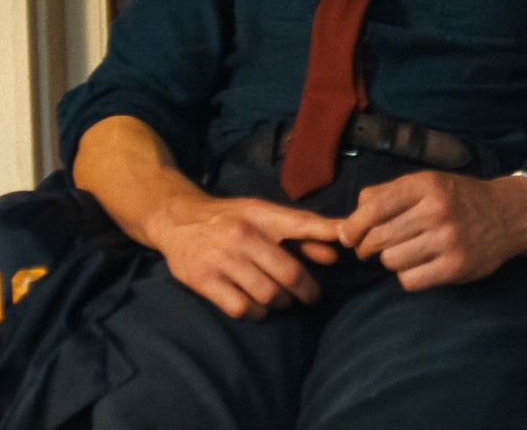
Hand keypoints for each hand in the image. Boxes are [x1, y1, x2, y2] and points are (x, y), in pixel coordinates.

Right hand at [146, 195, 341, 319]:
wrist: (177, 220)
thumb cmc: (230, 219)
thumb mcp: (263, 216)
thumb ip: (300, 234)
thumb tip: (335, 254)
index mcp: (261, 214)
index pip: (302, 223)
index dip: (327, 233)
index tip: (349, 242)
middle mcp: (242, 235)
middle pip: (288, 272)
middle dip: (306, 290)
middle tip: (311, 296)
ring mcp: (221, 259)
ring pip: (267, 294)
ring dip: (281, 302)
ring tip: (282, 300)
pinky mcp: (202, 280)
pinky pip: (241, 308)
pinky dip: (256, 312)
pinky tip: (258, 307)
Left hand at [337, 171, 526, 291]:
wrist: (509, 214)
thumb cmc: (460, 199)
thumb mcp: (428, 182)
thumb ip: (388, 193)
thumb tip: (350, 219)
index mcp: (426, 186)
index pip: (373, 208)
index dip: (353, 226)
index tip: (348, 236)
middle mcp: (437, 210)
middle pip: (378, 238)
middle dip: (366, 247)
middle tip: (369, 250)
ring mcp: (448, 240)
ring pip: (391, 261)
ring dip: (391, 261)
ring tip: (403, 254)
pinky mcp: (456, 267)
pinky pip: (409, 280)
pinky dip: (408, 276)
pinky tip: (418, 266)